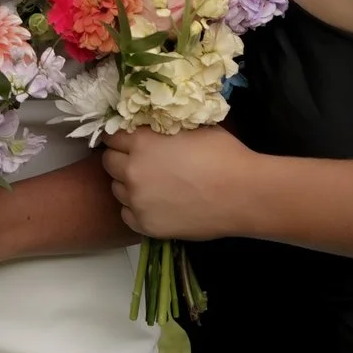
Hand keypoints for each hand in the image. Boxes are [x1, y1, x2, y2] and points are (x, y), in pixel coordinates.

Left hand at [103, 127, 257, 241]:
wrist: (243, 194)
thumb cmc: (223, 155)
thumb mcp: (190, 128)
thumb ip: (163, 128)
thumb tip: (151, 128)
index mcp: (141, 142)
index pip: (112, 137)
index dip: (122, 138)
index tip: (130, 142)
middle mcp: (132, 170)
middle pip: (109, 162)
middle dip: (121, 160)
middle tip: (141, 163)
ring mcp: (137, 200)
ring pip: (117, 189)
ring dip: (128, 184)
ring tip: (152, 185)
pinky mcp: (146, 225)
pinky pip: (128, 214)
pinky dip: (136, 209)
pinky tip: (156, 204)